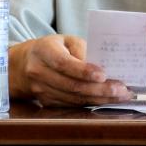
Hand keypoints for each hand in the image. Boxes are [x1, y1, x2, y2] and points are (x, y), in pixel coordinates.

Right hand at [9, 34, 132, 106]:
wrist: (24, 64)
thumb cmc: (53, 48)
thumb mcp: (66, 40)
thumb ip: (82, 49)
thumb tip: (101, 66)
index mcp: (43, 51)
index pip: (64, 63)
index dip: (83, 71)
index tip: (103, 75)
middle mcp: (39, 72)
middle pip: (71, 85)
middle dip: (99, 89)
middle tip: (121, 89)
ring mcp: (41, 90)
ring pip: (73, 98)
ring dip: (99, 99)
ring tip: (119, 96)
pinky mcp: (46, 102)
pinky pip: (72, 105)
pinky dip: (91, 103)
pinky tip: (106, 100)